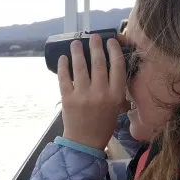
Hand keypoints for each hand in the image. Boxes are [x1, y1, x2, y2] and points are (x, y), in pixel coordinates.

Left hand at [58, 33, 126, 150]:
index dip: (114, 51)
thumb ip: (115, 89)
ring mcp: (82, 95)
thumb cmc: (103, 125)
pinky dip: (63, 66)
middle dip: (95, 46)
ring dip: (77, 52)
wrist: (85, 143)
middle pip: (98, 63)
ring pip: (80, 67)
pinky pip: (64, 78)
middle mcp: (100, 93)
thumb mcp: (117, 108)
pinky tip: (63, 58)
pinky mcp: (67, 98)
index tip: (110, 41)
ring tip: (76, 43)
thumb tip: (111, 67)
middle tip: (93, 37)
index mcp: (115, 95)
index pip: (117, 67)